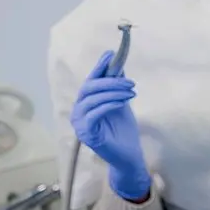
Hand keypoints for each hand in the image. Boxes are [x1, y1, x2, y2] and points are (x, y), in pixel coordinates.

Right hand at [70, 50, 150, 200]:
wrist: (128, 154)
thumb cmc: (123, 130)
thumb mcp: (121, 102)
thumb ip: (116, 85)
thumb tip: (117, 63)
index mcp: (85, 102)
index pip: (90, 81)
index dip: (99, 67)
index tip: (111, 55)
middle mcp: (78, 111)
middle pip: (89, 88)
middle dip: (110, 81)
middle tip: (130, 81)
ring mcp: (79, 123)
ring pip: (91, 100)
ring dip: (113, 92)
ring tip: (131, 91)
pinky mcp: (85, 134)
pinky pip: (93, 115)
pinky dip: (108, 105)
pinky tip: (122, 102)